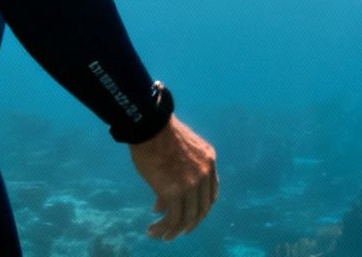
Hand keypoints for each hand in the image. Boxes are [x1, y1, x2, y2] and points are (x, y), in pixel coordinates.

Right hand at [129, 114, 218, 240]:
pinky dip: (164, 229)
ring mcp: (191, 183)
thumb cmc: (157, 135)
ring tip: (162, 236)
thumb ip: (176, 176)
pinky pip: (173, 218)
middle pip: (202, 208)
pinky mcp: (174, 191)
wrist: (150, 125)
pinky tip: (153, 230)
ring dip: (173, 230)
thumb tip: (161, 206)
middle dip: (190, 223)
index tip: (189, 215)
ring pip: (187, 217)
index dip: (201, 207)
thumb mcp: (178, 153)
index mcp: (209, 159)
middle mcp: (205, 173)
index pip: (211, 193)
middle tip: (177, 230)